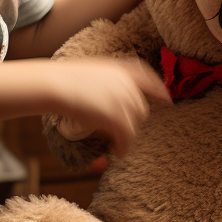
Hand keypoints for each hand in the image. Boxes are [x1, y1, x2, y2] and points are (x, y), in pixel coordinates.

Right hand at [49, 56, 169, 156]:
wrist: (56, 84)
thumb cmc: (63, 79)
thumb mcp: (89, 74)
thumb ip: (104, 84)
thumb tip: (104, 102)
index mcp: (121, 69)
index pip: (146, 76)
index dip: (158, 88)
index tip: (166, 99)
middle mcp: (127, 84)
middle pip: (140, 107)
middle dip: (132, 120)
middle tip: (117, 130)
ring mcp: (123, 100)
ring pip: (134, 124)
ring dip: (127, 136)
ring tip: (117, 144)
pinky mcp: (117, 117)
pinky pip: (127, 137)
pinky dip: (124, 147)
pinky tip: (118, 153)